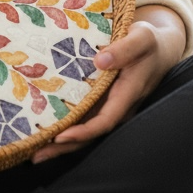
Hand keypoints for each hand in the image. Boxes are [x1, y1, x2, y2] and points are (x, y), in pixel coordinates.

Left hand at [32, 5, 186, 162]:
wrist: (159, 49)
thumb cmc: (149, 42)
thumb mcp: (141, 38)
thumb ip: (125, 49)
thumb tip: (101, 61)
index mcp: (128, 93)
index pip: (105, 120)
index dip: (83, 131)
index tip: (60, 136)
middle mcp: (118, 106)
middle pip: (90, 133)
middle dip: (64, 146)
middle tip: (35, 154)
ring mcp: (110, 106)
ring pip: (85, 130)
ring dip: (61, 143)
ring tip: (34, 151)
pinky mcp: (103, 102)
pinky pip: (84, 119)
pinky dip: (65, 126)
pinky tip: (45, 130)